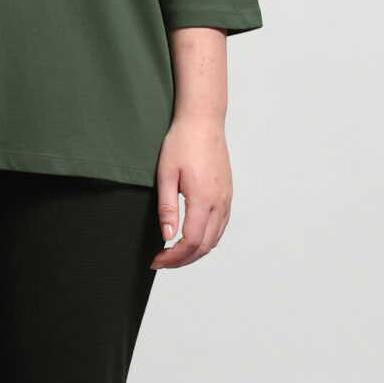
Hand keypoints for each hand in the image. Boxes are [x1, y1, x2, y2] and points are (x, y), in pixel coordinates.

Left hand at [150, 115, 231, 269]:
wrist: (203, 120)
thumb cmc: (182, 142)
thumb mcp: (166, 173)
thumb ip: (167, 207)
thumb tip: (167, 237)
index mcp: (204, 199)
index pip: (191, 242)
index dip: (173, 257)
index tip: (156, 260)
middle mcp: (220, 203)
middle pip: (205, 246)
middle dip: (183, 260)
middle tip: (162, 261)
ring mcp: (226, 199)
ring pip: (215, 239)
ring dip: (196, 252)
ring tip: (174, 254)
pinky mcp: (227, 194)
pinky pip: (220, 226)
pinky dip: (207, 239)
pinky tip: (192, 238)